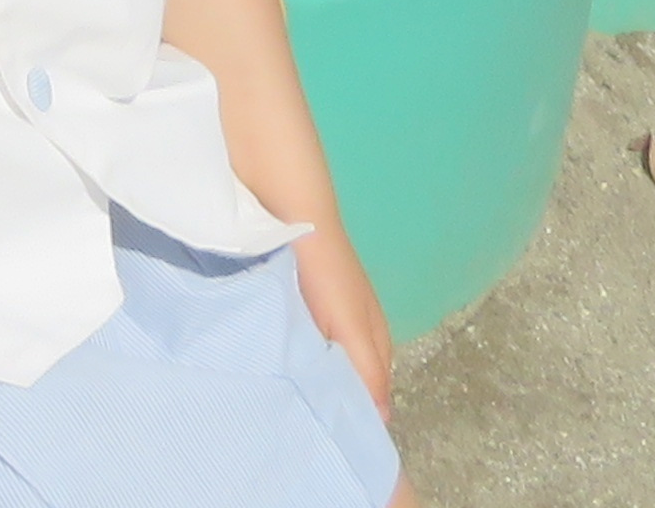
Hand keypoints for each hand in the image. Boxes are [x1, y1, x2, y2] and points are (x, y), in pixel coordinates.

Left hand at [292, 222, 395, 424]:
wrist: (290, 212)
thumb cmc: (328, 271)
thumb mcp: (352, 324)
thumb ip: (366, 369)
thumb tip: (382, 420)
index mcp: (374, 338)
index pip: (374, 391)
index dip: (358, 415)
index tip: (336, 442)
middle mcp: (352, 331)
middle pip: (346, 379)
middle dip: (331, 400)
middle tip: (305, 428)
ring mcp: (323, 317)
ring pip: (320, 364)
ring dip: (307, 381)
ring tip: (285, 406)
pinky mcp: (296, 305)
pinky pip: (297, 344)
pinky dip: (289, 357)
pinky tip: (271, 370)